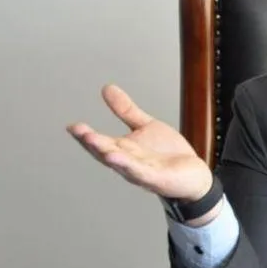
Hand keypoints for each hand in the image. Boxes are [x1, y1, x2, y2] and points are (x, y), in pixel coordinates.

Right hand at [67, 84, 212, 201]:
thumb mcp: (146, 126)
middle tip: (79, 131)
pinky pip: (141, 172)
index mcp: (123, 150)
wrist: (194, 175)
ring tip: (93, 142)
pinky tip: (118, 157)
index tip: (72, 126)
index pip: (100, 142)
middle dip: (92, 143)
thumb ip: (125, 111)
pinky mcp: (157, 179)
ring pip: (121, 164)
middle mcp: (128, 163)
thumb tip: (107, 88)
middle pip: (106, 153)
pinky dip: (129, 166)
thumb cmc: (167, 155)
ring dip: (107, 154)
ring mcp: (142, 172)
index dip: (85, 136)